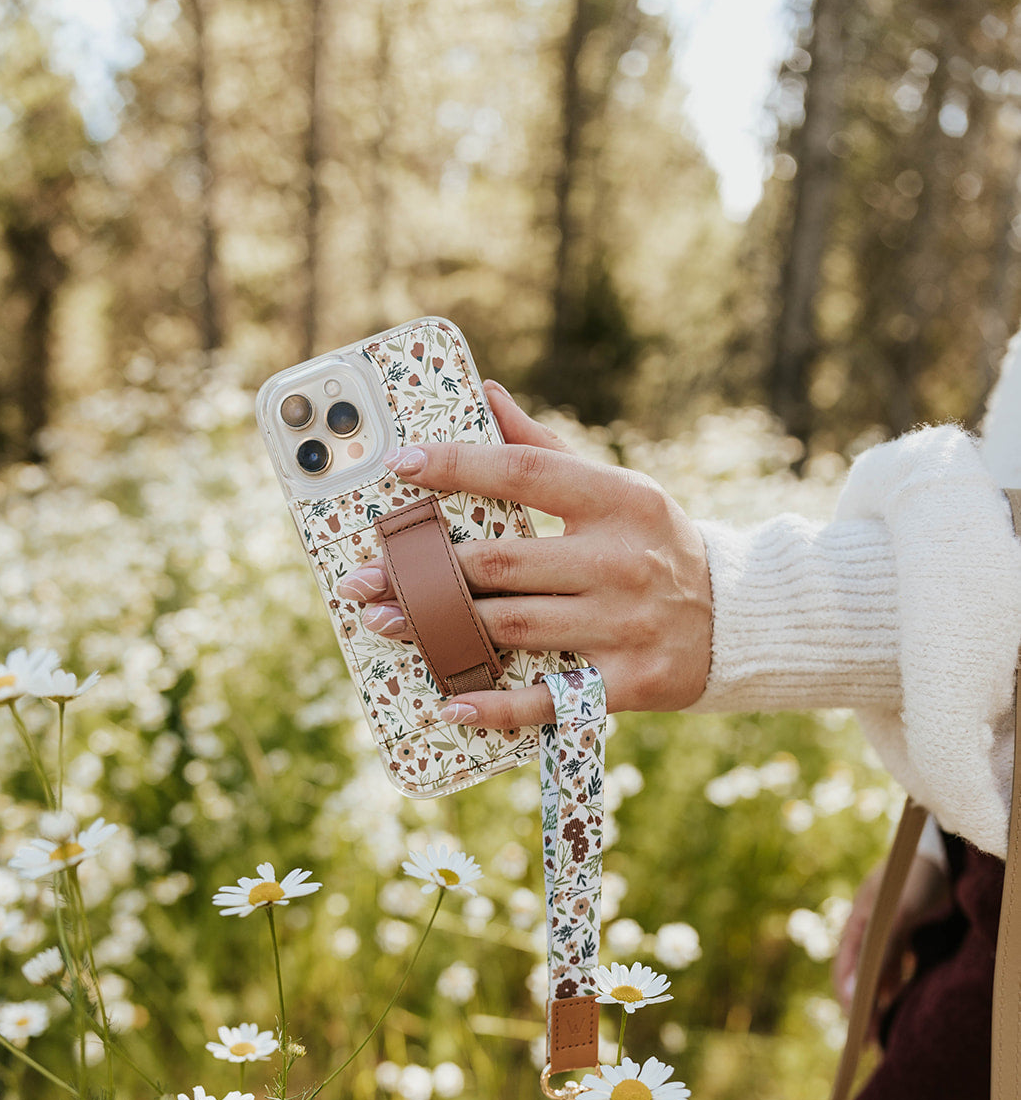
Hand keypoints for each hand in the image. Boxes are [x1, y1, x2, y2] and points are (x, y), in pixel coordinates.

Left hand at [336, 381, 712, 727]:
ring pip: (512, 627)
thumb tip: (485, 394)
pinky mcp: (627, 682)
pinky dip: (497, 704)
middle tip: (362, 576)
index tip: (399, 466)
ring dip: (438, 629)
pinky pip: (549, 697)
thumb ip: (546, 450)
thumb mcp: (618, 488)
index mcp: (618, 500)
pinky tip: (448, 702)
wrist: (737, 618)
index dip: (457, 466)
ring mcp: (623, 625)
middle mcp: (620, 561)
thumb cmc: (656, 544)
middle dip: (422, 571)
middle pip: (501, 564)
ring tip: (382, 622)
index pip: (524, 474)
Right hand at [833, 852, 949, 1016]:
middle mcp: (869, 931)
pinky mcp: (907, 933)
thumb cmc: (916, 879)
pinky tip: (904, 1000)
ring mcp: (888, 932)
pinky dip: (898, 985)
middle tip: (873, 1041)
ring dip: (882, 999)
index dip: (849, 1003)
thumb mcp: (898, 915)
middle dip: (864, 1008)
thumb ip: (880, 951)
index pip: (846, 972)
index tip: (858, 1032)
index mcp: (856, 924)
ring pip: (880, 973)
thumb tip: (855, 992)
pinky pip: (898, 965)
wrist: (946, 853)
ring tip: (888, 1028)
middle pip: (861, 976)